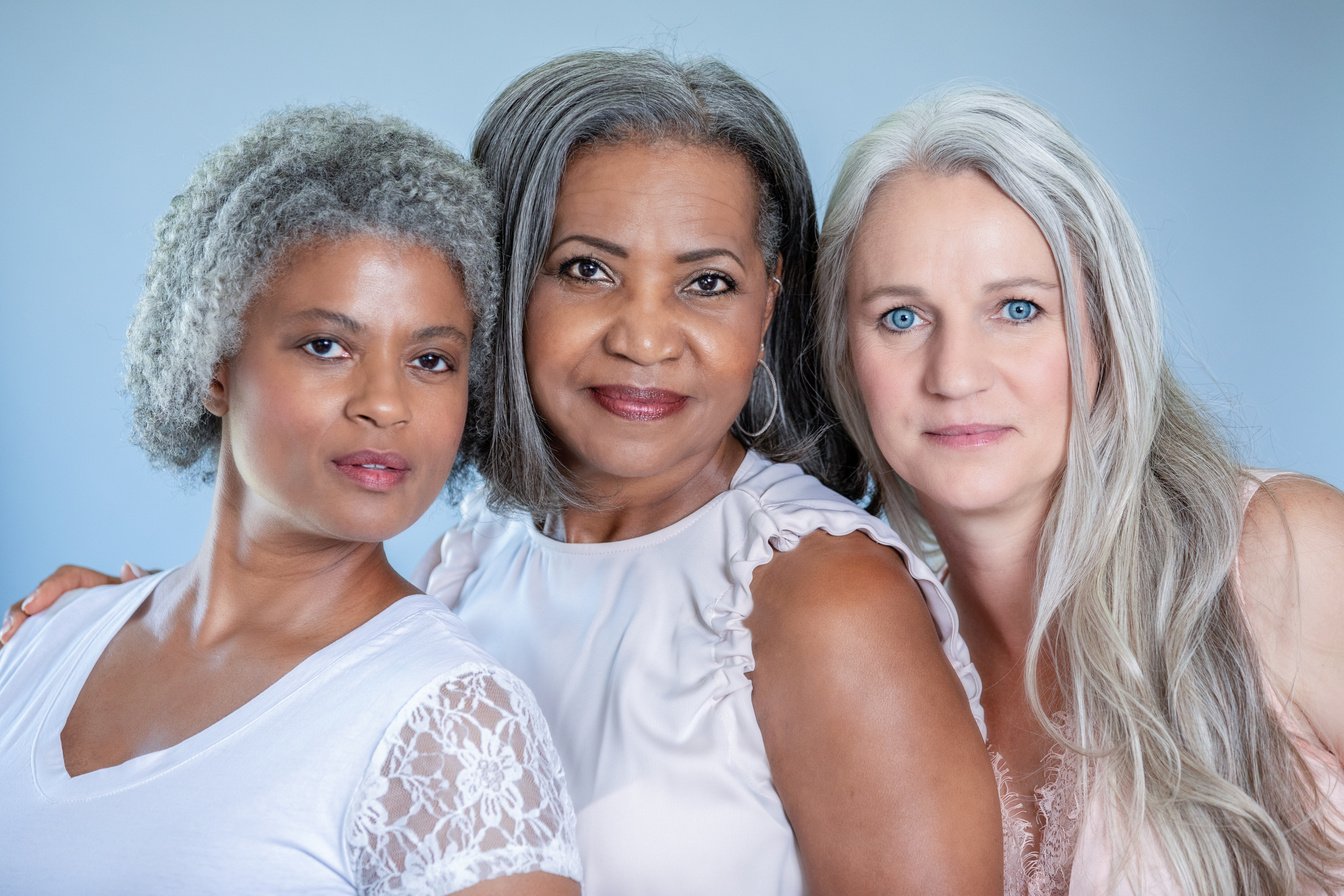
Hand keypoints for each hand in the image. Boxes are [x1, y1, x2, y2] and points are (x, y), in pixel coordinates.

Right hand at [1, 563, 147, 645]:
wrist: (169, 649)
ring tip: (3, 646)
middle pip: (40, 599)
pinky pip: (35, 646)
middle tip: (9, 632)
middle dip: (20, 613)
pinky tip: (9, 659)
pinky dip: (19, 651)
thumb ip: (146, 584)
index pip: (68, 577)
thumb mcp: (157, 600)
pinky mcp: (62, 647)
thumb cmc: (161, 617)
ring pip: (32, 623)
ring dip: (14, 632)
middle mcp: (79, 603)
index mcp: (99, 588)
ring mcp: (68, 625)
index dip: (49, 587)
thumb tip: (127, 567)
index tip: (35, 605)